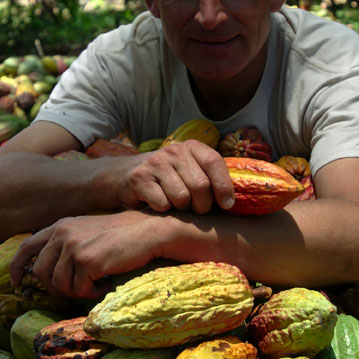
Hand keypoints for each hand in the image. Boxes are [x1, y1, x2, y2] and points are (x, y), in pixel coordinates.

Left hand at [9, 210, 164, 298]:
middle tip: (75, 290)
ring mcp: (74, 247)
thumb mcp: (86, 230)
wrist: (148, 230)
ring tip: (95, 284)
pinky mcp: (88, 261)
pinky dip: (92, 293)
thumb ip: (65, 243)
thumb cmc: (121, 235)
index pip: (26, 246)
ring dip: (77, 291)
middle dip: (55, 288)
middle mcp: (63, 234)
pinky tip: (105, 283)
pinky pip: (79, 290)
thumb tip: (45, 272)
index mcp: (60, 225)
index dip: (17, 267)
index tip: (18, 283)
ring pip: (59, 285)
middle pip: (40, 273)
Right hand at [117, 140, 234, 213]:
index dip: (224, 186)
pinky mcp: (139, 179)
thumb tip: (233, 201)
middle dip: (202, 205)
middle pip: (200, 186)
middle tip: (197, 210)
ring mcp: (155, 164)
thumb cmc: (167, 178)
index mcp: (192, 147)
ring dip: (182, 209)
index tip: (227, 205)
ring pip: (182, 197)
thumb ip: (210, 177)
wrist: (124, 175)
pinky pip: (162, 204)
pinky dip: (164, 211)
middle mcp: (174, 151)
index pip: (214, 162)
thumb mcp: (189, 168)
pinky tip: (159, 205)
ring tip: (177, 206)